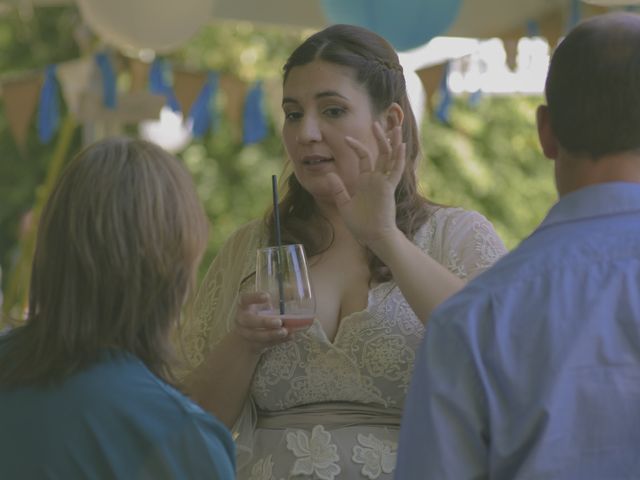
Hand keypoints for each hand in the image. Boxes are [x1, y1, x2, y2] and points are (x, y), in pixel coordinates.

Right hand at [233, 292, 289, 354]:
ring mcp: (245, 334)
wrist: (246, 336)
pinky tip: (289, 337)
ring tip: (285, 332)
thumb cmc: (259, 314)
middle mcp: (242, 319)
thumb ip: (279, 297)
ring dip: (272, 334)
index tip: (267, 296)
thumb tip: (297, 289)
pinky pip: (265, 344)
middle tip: (279, 322)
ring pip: (257, 335)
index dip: (254, 298)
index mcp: (244, 305)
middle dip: (264, 322)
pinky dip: (278, 341)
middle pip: (248, 321)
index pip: (245, 299)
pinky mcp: (253, 345)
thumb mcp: (266, 304)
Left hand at [325, 122, 405, 247]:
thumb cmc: (360, 224)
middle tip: (377, 123)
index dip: (356, 146)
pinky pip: (395, 171)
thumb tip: (329, 174)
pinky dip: (398, 159)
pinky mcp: (389, 189)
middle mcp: (376, 179)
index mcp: (366, 181)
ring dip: (392, 143)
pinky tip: (400, 146)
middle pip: (380, 153)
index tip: (346, 138)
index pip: (364, 157)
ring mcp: (384, 183)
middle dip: (379, 138)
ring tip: (394, 128)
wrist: (372, 237)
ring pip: (390, 158)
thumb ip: (338, 189)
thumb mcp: (344, 204)